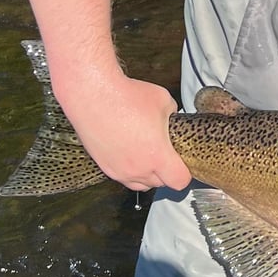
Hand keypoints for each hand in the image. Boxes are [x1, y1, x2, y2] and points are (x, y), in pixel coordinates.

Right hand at [56, 71, 191, 191]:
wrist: (92, 92)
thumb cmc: (126, 96)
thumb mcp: (164, 102)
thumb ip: (173, 116)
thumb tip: (171, 120)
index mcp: (157, 156)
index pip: (180, 181)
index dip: (185, 172)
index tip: (182, 163)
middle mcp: (138, 168)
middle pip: (160, 183)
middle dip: (166, 172)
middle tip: (165, 154)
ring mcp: (119, 169)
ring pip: (140, 184)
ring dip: (147, 174)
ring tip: (147, 156)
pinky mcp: (104, 165)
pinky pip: (122, 177)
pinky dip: (129, 170)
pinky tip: (130, 152)